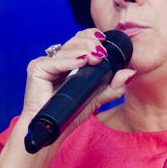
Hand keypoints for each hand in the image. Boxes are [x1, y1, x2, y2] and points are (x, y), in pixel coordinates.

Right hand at [21, 28, 135, 133]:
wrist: (51, 130)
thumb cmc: (69, 114)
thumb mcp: (96, 98)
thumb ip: (113, 86)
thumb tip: (130, 73)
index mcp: (68, 62)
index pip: (79, 40)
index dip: (91, 36)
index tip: (104, 40)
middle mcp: (56, 60)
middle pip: (73, 42)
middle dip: (90, 44)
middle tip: (102, 52)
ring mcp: (45, 64)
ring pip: (66, 50)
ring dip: (83, 51)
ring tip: (96, 56)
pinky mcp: (36, 70)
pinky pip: (54, 62)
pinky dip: (69, 61)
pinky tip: (81, 60)